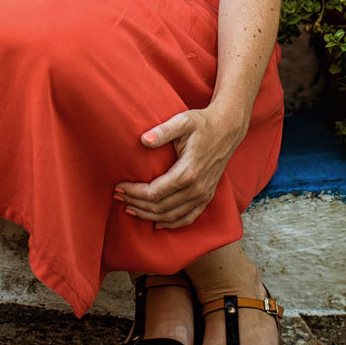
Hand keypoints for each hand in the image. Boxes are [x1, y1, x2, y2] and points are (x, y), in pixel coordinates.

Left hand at [114, 107, 248, 229]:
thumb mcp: (183, 121)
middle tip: (118, 197)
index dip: (134, 193)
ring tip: (130, 208)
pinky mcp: (207, 196)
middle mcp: (196, 188)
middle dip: (136, 204)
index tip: (118, 187)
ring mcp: (203, 195)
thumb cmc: (203, 123)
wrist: (227, 129)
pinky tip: (157, 223)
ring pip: (171, 216)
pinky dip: (171, 223)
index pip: (154, 192)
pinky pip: (188, 218)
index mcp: (188, 172)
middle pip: (160, 207)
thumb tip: (142, 140)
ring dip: (148, 215)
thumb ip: (163, 131)